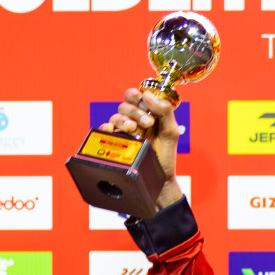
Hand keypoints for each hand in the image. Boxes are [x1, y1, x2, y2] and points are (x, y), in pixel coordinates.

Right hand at [99, 87, 185, 208]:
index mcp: (147, 114)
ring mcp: (124, 132)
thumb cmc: (166, 154)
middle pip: (125, 105)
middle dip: (134, 111)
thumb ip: (165, 111)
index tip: (143, 101)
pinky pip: (104, 130)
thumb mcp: (170, 131)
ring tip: (133, 130)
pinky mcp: (116, 143)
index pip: (136, 96)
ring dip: (123, 120)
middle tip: (147, 123)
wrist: (160, 179)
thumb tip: (147, 94)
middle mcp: (134, 121)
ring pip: (115, 117)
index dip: (136, 95)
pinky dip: (106, 128)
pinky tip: (113, 132)